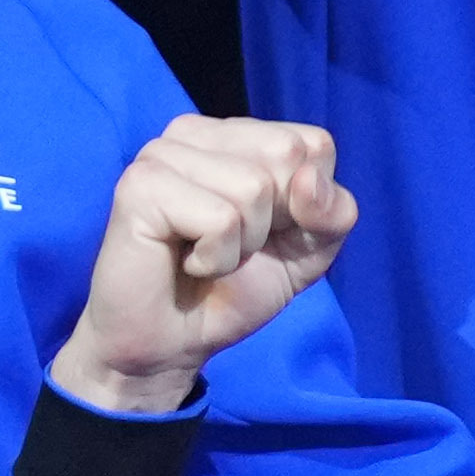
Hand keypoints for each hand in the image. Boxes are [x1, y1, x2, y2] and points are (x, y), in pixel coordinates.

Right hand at [48, 116, 353, 413]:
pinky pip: (221, 220)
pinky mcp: (140, 186)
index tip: (268, 232)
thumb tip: (309, 182)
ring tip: (206, 256)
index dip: (308, 203)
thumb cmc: (234, 289)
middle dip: (276, 221)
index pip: (314, 143)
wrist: (172, 343)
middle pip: (286, 155)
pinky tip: (188, 263)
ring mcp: (161, 153)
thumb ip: (334, 211)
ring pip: (254, 188)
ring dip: (243, 245)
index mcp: (234, 134)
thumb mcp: (309, 250)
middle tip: (232, 245)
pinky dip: (217, 259)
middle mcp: (193, 132)